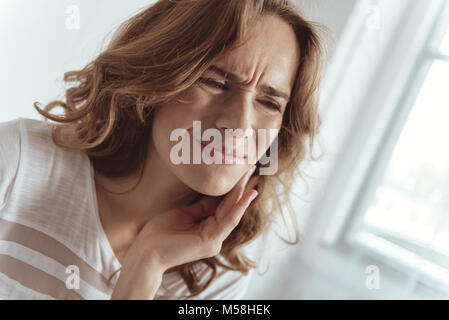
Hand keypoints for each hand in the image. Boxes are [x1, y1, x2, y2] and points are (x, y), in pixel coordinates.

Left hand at [130, 165, 258, 271]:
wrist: (145, 252)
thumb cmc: (159, 234)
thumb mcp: (183, 214)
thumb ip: (201, 207)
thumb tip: (215, 195)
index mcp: (208, 230)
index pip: (224, 206)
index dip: (234, 188)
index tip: (242, 171)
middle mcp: (215, 236)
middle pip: (232, 207)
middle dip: (243, 187)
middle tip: (252, 167)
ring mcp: (214, 241)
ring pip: (233, 212)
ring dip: (243, 192)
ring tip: (252, 174)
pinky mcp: (210, 242)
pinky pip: (228, 221)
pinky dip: (238, 207)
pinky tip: (246, 194)